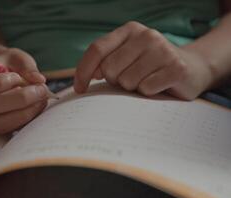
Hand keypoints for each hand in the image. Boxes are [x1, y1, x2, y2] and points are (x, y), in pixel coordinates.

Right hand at [0, 48, 48, 133]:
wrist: (11, 75)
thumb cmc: (11, 65)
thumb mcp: (18, 58)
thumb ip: (27, 66)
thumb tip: (39, 80)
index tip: (17, 76)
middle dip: (21, 98)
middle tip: (41, 89)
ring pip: (1, 123)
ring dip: (25, 112)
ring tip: (42, 99)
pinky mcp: (4, 126)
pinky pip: (13, 129)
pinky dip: (30, 118)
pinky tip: (39, 105)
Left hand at [74, 21, 213, 99]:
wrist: (191, 69)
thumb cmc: (149, 67)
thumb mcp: (126, 58)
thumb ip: (104, 63)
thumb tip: (81, 81)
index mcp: (129, 30)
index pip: (97, 49)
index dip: (83, 71)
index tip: (79, 89)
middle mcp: (146, 35)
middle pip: (109, 69)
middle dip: (115, 81)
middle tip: (131, 79)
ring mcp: (163, 50)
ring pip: (126, 82)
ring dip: (133, 88)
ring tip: (146, 81)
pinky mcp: (176, 68)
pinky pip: (145, 89)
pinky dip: (148, 93)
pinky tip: (159, 86)